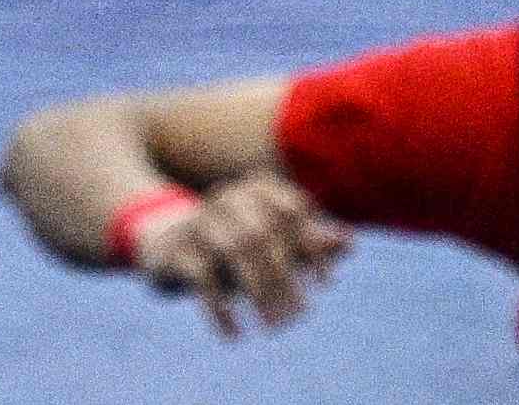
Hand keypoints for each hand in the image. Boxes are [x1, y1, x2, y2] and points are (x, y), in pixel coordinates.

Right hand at [128, 178, 348, 337]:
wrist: (168, 243)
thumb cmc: (236, 244)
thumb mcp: (273, 244)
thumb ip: (309, 242)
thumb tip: (350, 244)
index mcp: (256, 187)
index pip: (293, 210)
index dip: (313, 246)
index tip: (326, 285)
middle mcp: (227, 196)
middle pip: (264, 233)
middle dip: (285, 277)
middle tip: (298, 315)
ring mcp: (198, 219)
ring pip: (235, 250)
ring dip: (258, 291)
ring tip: (273, 324)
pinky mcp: (176, 248)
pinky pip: (202, 276)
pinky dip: (220, 308)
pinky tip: (235, 333)